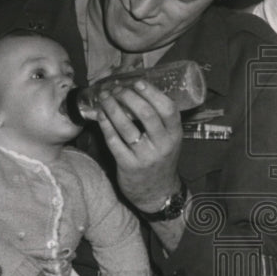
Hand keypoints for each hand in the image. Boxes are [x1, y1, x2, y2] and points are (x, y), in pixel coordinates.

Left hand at [91, 81, 182, 212]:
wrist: (157, 193)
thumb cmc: (161, 160)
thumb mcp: (169, 140)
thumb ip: (160, 120)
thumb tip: (137, 90)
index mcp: (175, 135)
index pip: (168, 108)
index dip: (151, 93)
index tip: (137, 82)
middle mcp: (162, 145)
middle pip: (145, 114)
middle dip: (127, 96)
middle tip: (116, 89)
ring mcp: (144, 156)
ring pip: (126, 126)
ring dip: (112, 107)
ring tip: (104, 97)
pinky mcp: (128, 165)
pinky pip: (113, 141)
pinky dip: (105, 125)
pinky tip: (100, 115)